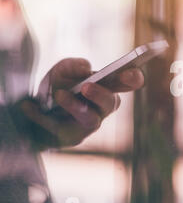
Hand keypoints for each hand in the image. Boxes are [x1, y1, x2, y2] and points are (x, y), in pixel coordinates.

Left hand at [20, 58, 144, 147]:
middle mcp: (103, 107)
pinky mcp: (73, 138)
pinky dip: (42, 116)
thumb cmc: (59, 87)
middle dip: (101, 95)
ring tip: (59, 95)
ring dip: (75, 107)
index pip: (129, 82)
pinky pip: (60, 128)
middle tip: (86, 86)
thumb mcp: (61, 71)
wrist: (37, 111)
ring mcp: (90, 124)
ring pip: (91, 120)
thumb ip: (73, 65)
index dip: (133, 78)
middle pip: (112, 103)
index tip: (129, 73)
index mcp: (109, 87)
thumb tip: (85, 68)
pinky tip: (28, 106)